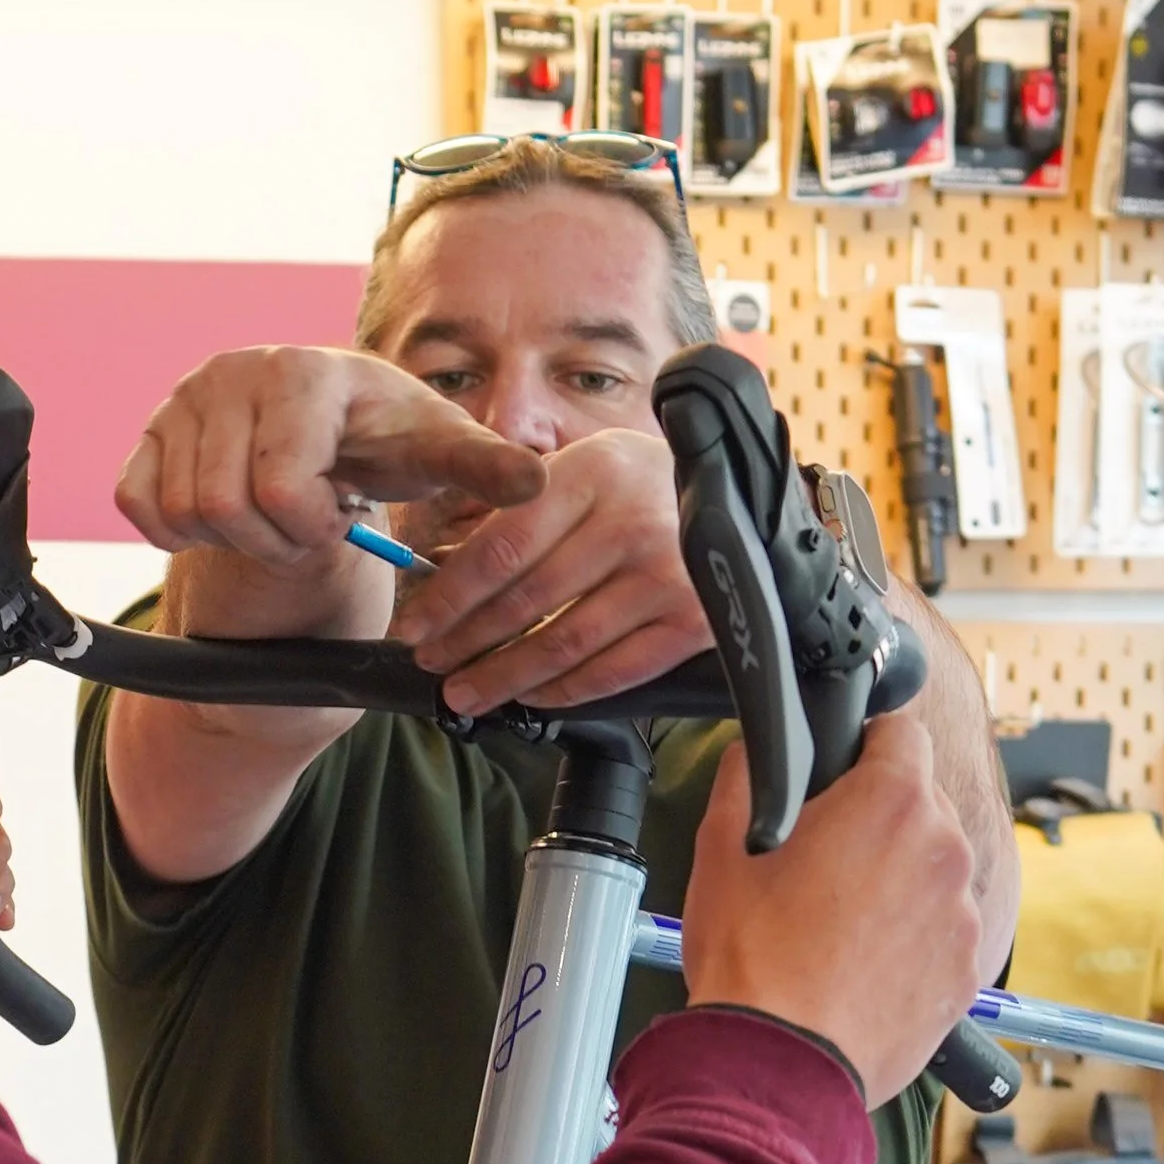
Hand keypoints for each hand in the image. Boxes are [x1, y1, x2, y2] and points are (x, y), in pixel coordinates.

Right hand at [116, 345, 541, 574]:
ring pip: (181, 512)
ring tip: (271, 514)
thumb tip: (534, 482)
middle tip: (304, 523)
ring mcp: (182, 399)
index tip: (338, 513)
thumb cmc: (385, 444)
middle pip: (226, 507)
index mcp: (307, 372)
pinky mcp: (145, 432)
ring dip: (232, 537)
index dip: (311, 526)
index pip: (283, 487)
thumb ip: (483, 466)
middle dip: (272, 538)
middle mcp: (234, 371)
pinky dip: (176, 531)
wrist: (326, 437)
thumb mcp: (437, 452)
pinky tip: (223, 515)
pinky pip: (137, 506)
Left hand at [389, 424, 714, 712]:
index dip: (449, 596)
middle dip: (466, 642)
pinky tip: (530, 697)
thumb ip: (529, 506)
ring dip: (504, 677)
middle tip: (431, 667)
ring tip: (466, 694)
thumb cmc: (645, 486)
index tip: (413, 627)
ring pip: (563, 643)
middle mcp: (629, 522)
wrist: (750, 501)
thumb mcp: (590, 466)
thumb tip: (447, 568)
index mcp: (592, 473)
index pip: (501, 546)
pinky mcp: (692, 622)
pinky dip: (563, 691)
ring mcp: (665, 575)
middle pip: (525, 600)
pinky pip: (612, 671)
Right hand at [680, 717, 981, 1107]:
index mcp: (892, 800)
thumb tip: (757, 754)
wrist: (778, 1063)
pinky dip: (912, 941)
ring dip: (897, 883)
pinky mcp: (967, 973)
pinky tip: (861, 965)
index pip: (902, 730)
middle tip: (822, 862)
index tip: (842, 774)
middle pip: (921, 804)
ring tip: (838, 925)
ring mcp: (962, 915)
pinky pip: (941, 934)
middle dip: (878, 821)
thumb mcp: (718, 847)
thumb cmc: (751, 959)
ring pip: (933, 872)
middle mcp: (945, 848)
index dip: (864, 746)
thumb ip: (745, 776)